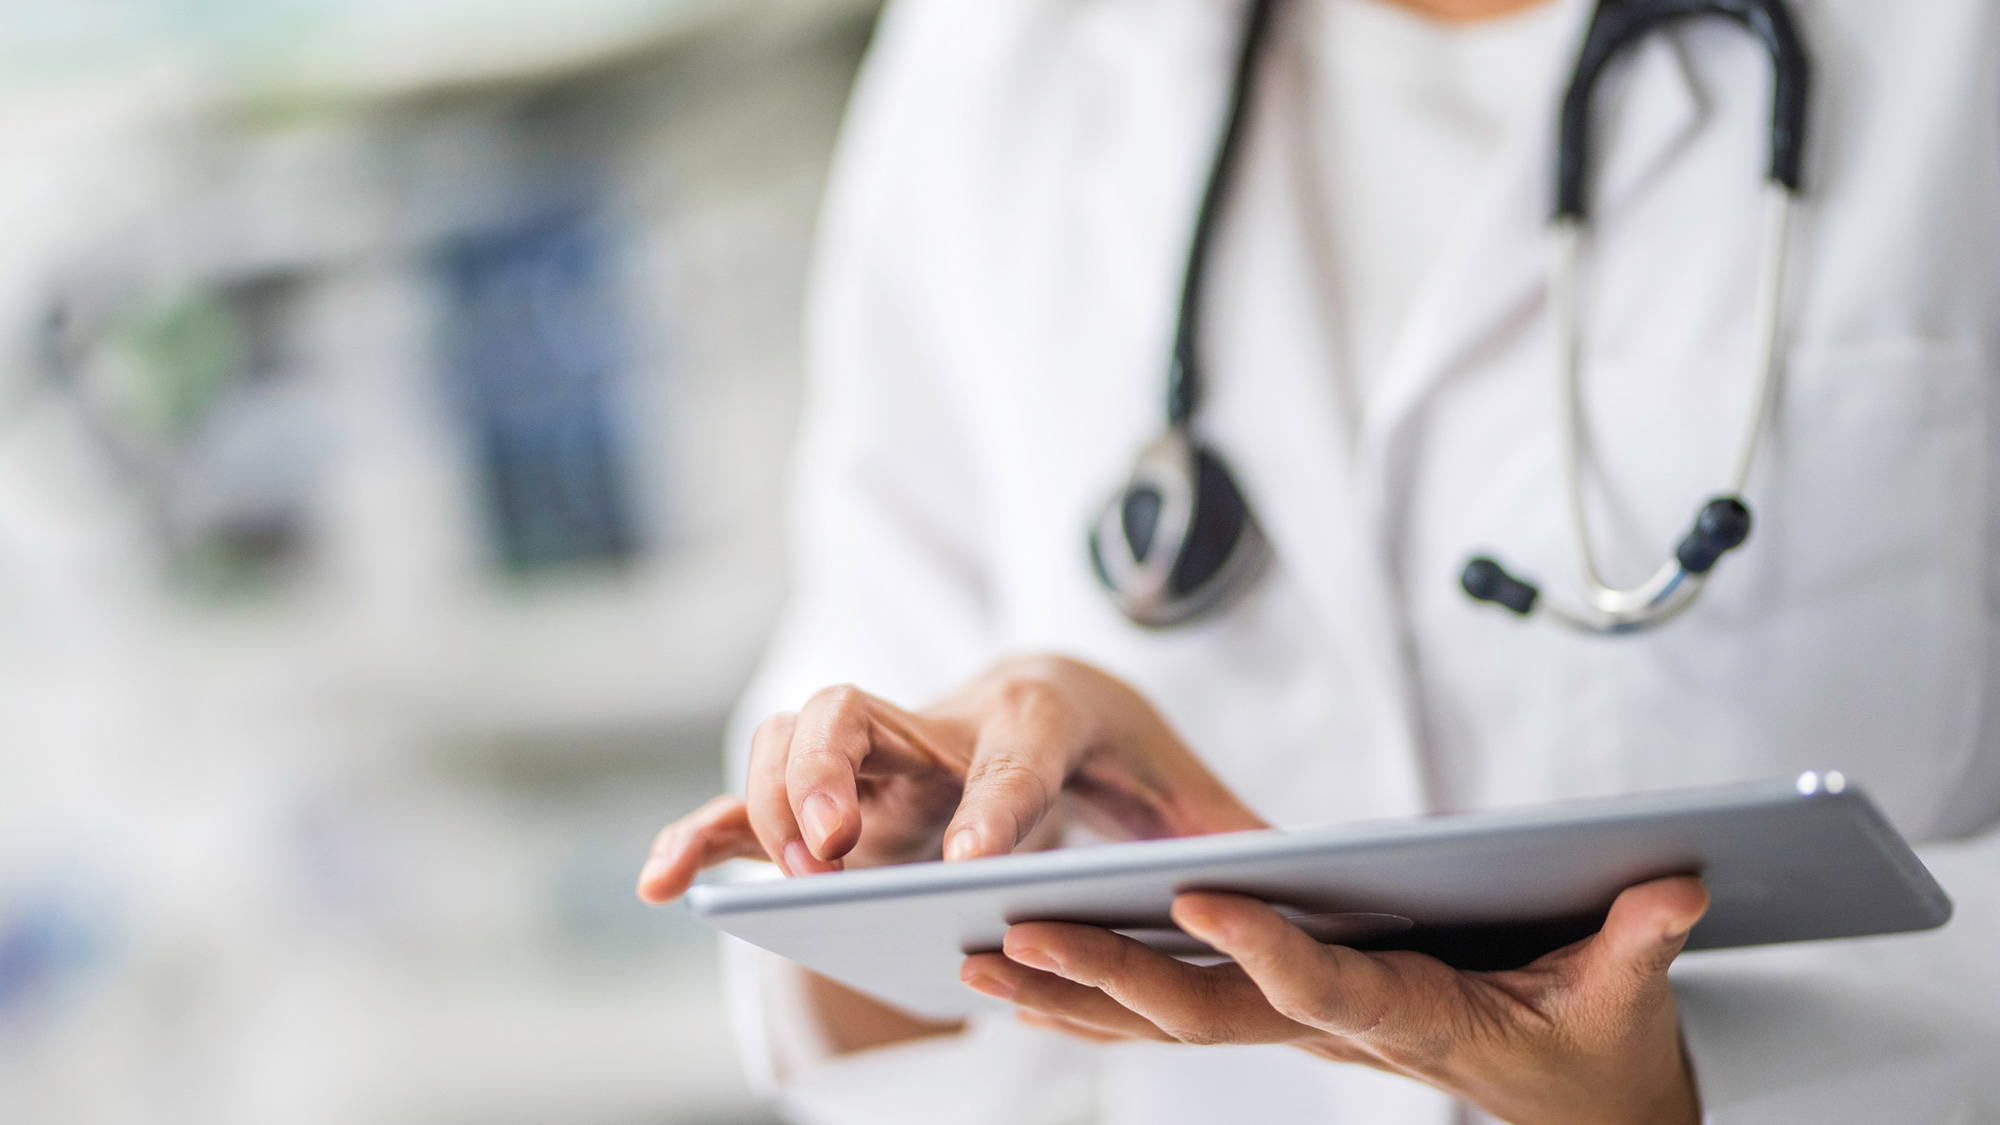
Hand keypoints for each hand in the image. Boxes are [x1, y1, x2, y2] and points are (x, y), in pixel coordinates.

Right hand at [636, 656, 1264, 903]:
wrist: (1048, 694)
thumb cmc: (1120, 752)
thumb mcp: (1185, 790)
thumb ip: (1235, 836)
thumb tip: (1313, 879)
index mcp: (1042, 711)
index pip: (1018, 744)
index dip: (997, 796)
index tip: (975, 860)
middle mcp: (945, 714)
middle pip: (871, 710)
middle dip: (841, 774)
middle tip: (838, 855)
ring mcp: (880, 743)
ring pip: (798, 731)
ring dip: (771, 797)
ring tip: (784, 877)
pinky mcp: (835, 779)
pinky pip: (749, 790)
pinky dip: (703, 828)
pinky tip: (663, 886)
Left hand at [960, 875, 1709, 1124]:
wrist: (1578, 1107)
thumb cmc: (1595, 1047)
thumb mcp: (1628, 1002)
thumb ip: (1638, 945)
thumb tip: (1674, 888)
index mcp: (1418, 1017)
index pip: (1331, 986)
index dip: (1268, 946)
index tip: (1199, 893)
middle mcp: (1339, 1030)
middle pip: (1209, 1011)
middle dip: (1109, 973)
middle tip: (1013, 932)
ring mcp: (1304, 1029)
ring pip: (1170, 1016)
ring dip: (1070, 991)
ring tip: (972, 962)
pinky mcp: (1287, 1016)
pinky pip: (1176, 1008)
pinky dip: (1095, 994)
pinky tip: (1021, 977)